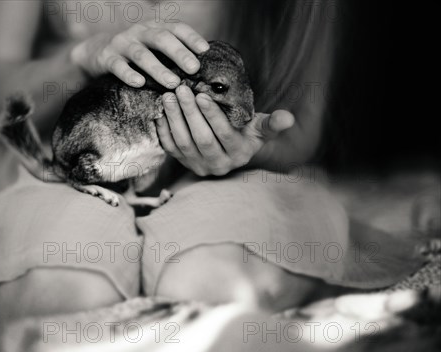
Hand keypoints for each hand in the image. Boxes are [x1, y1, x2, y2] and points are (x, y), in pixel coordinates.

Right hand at [70, 22, 209, 88]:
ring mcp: (122, 43)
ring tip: (173, 83)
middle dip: (179, 53)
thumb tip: (203, 72)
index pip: (176, 28)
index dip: (191, 38)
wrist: (95, 52)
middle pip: (161, 39)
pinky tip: (139, 83)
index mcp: (154, 28)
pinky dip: (128, 74)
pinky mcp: (106, 57)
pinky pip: (118, 66)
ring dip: (158, 68)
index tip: (205, 51)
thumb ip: (172, 55)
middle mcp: (139, 32)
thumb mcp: (153, 48)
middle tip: (194, 68)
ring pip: (142, 54)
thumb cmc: (134, 54)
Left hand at [156, 86, 294, 175]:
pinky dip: (162, 129)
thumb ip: (273, 123)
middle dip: (189, 113)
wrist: (229, 150)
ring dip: (174, 119)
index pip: (224, 134)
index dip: (212, 115)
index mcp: (239, 154)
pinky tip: (159, 110)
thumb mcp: (261, 127)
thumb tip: (288, 118)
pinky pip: (169, 147)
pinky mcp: (182, 163)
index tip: (202, 94)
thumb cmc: (247, 132)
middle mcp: (218, 165)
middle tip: (180, 89)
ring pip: (182, 142)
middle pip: (201, 138)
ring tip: (168, 96)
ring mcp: (198, 166)